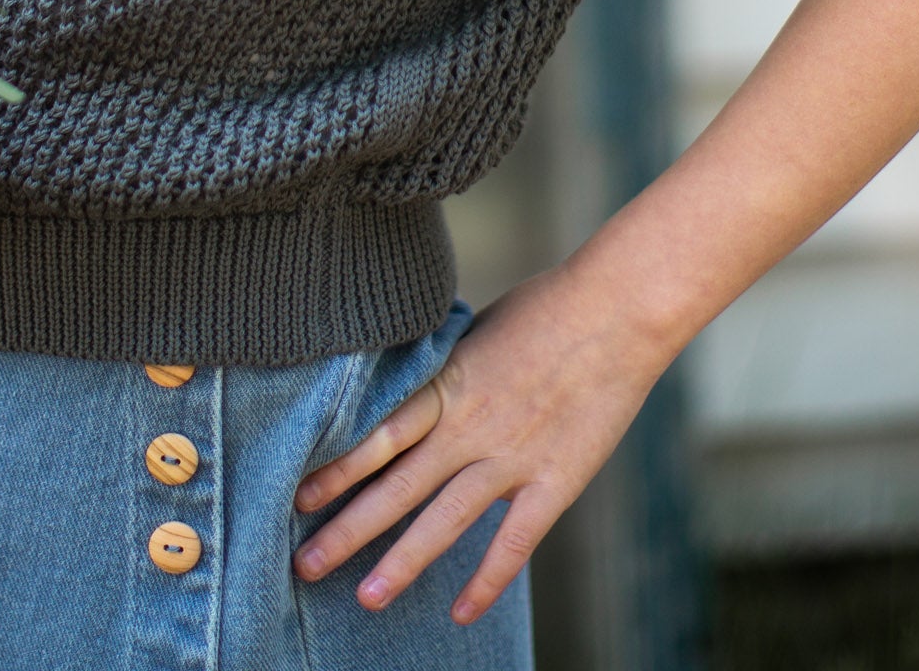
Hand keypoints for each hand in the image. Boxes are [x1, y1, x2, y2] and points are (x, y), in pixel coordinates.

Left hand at [290, 264, 667, 624]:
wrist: (619, 309)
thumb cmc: (550, 306)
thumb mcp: (476, 331)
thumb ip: (446, 370)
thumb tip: (413, 385)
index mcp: (447, 385)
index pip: (378, 437)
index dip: (337, 471)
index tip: (299, 499)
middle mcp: (470, 427)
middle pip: (397, 487)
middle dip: (348, 530)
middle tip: (305, 565)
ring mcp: (512, 457)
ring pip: (444, 521)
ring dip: (402, 563)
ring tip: (365, 599)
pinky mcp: (555, 480)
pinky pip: (514, 541)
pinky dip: (487, 579)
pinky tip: (460, 612)